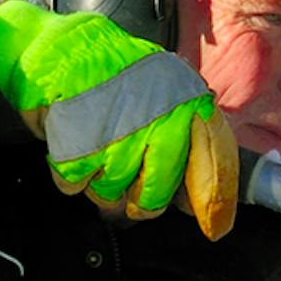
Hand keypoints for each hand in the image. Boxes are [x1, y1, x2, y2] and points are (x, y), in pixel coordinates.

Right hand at [0, 0, 237, 239]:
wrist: (65, 52)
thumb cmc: (119, 78)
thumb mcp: (168, 93)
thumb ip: (190, 137)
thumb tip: (199, 200)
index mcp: (186, 107)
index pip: (212, 167)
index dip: (213, 203)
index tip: (215, 228)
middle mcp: (158, 124)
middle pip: (154, 198)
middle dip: (141, 203)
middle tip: (131, 194)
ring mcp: (117, 139)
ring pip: (111, 197)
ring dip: (101, 185)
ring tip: (97, 155)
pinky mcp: (76, 149)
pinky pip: (76, 187)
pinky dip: (71, 175)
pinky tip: (74, 148)